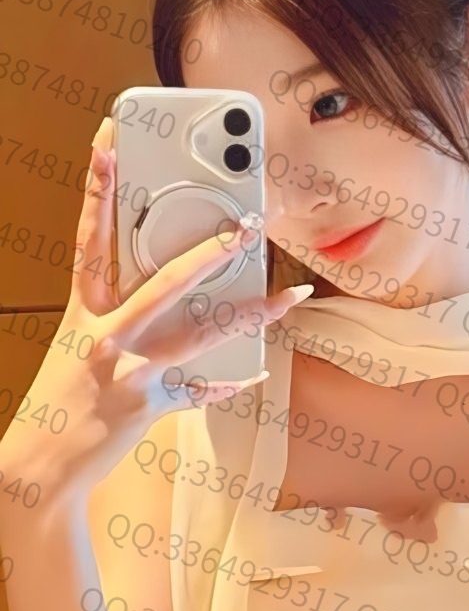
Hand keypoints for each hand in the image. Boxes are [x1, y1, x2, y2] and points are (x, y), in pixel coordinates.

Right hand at [0, 117, 307, 504]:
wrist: (38, 467)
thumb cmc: (59, 402)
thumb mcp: (77, 347)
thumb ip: (116, 317)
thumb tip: (166, 292)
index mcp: (81, 312)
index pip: (90, 238)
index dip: (98, 189)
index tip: (110, 143)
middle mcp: (104, 335)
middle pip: (166, 282)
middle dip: (211, 251)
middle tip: (247, 224)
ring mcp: (128, 372)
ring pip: (201, 334)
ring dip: (251, 314)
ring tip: (288, 297)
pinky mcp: (147, 406)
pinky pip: (201, 390)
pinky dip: (229, 381)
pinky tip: (257, 369)